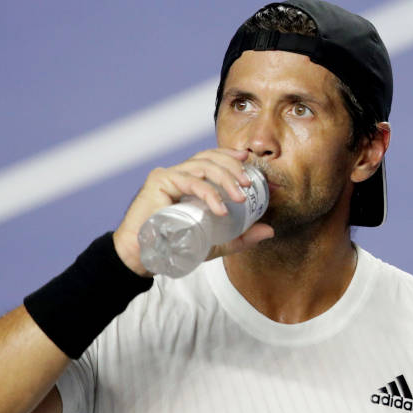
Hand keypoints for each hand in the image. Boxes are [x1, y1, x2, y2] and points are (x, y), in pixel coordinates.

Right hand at [113, 148, 273, 274]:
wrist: (143, 257)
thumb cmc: (175, 246)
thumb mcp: (215, 242)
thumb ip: (240, 237)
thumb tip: (269, 231)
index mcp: (189, 180)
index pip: (211, 159)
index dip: (230, 155)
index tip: (248, 160)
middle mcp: (179, 173)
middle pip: (210, 158)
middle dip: (233, 167)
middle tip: (249, 184)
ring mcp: (168, 175)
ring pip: (202, 165)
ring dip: (225, 177)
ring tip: (240, 196)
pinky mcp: (160, 182)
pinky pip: (190, 181)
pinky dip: (208, 192)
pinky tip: (220, 207)